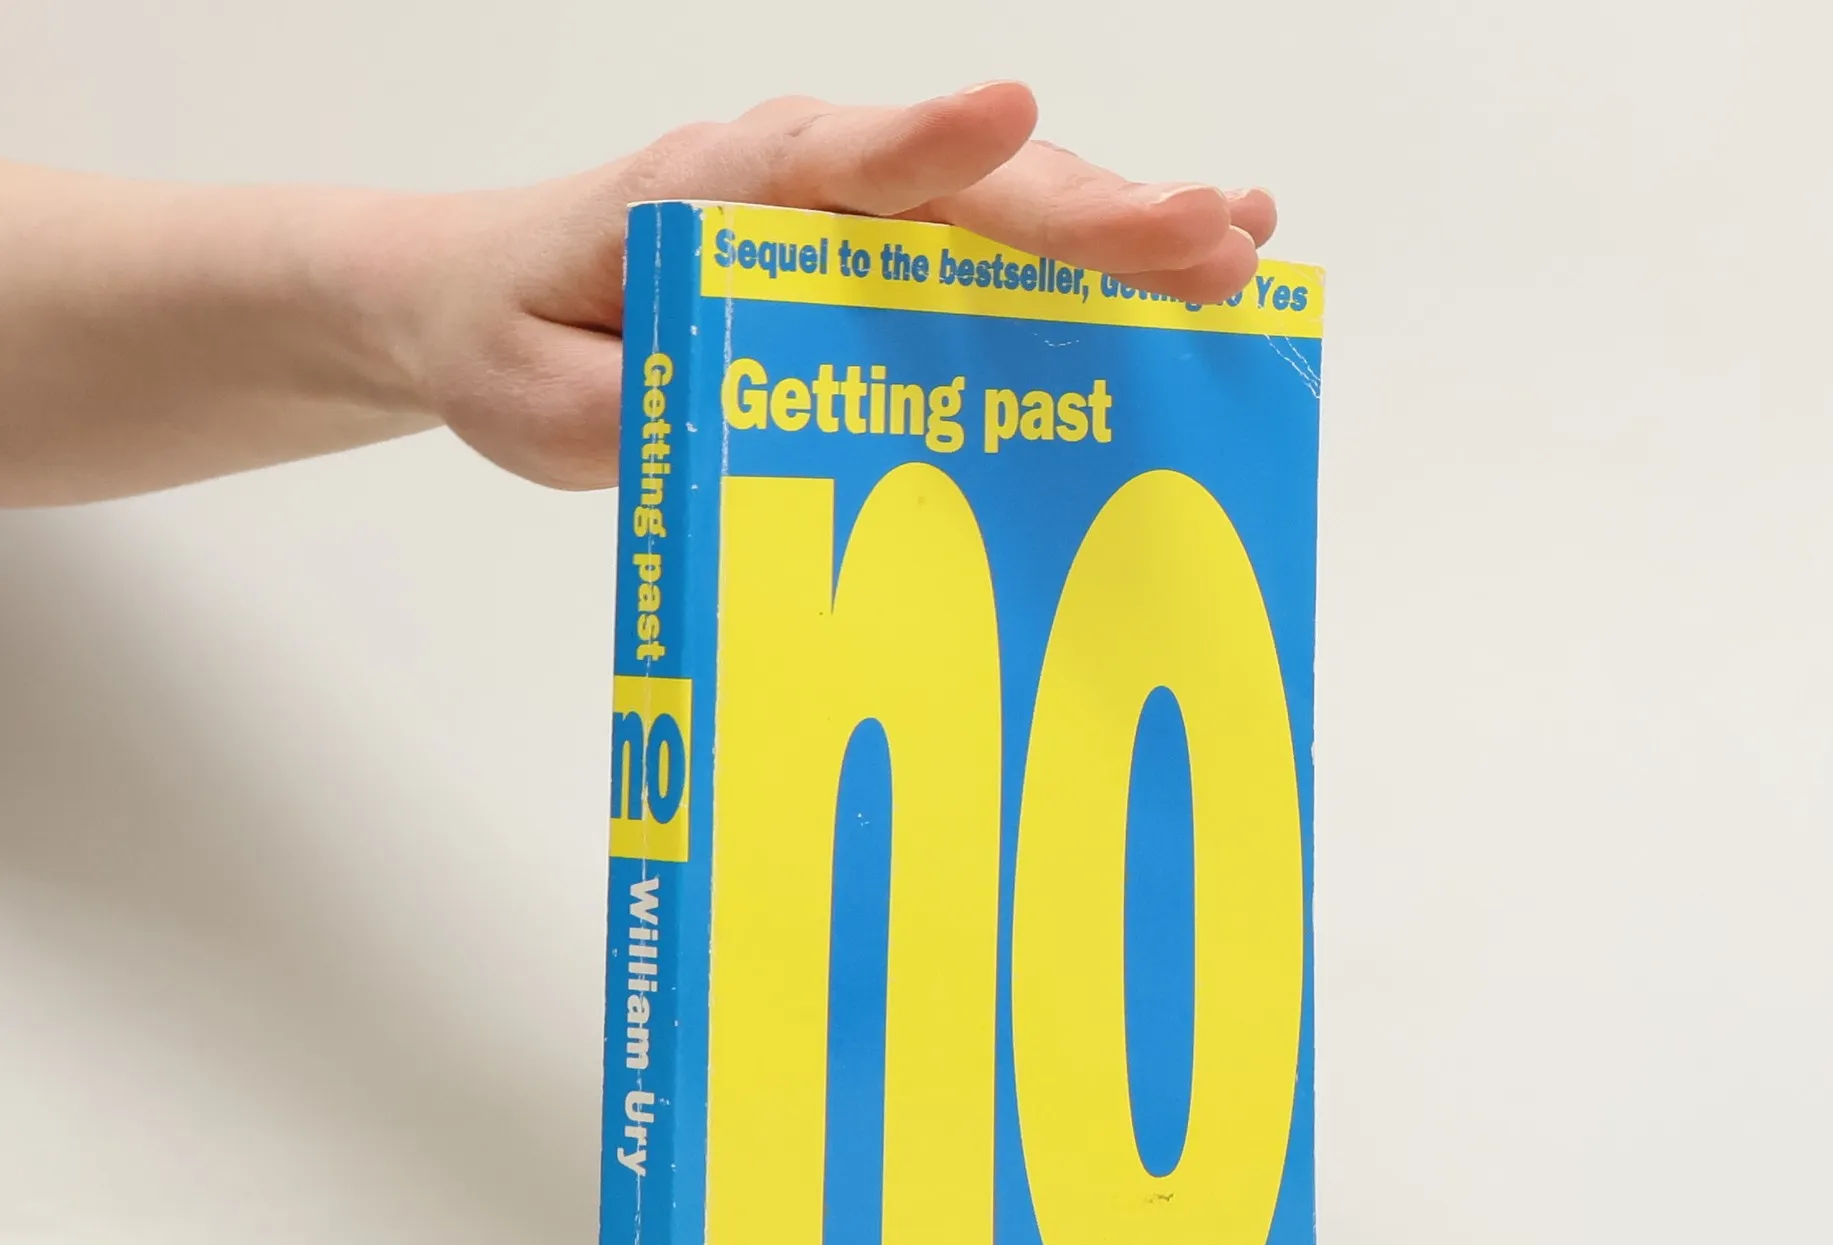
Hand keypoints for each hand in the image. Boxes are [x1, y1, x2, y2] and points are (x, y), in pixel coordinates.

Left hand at [394, 84, 1276, 488]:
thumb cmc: (517, 340)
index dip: (922, 148)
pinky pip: (995, 240)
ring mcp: (848, 206)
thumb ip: (639, 412)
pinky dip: (1090, 253)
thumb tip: (753, 432)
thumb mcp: (549, 405)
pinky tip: (1188, 258)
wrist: (489, 296)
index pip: (826, 163)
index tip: (1010, 120)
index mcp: (710, 198)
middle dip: (1092, 212)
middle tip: (1210, 241)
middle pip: (961, 186)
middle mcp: (798, 178)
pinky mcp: (876, 245)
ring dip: (1123, 225)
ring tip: (1240, 243)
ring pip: (1001, 206)